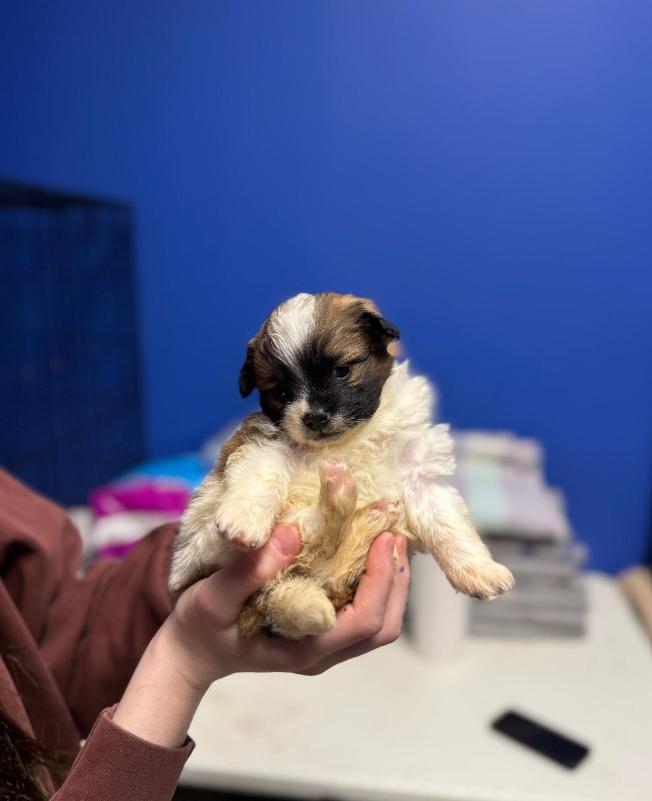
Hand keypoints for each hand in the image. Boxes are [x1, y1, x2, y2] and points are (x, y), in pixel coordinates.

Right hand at [113, 524, 409, 746]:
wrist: (189, 653)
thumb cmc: (199, 628)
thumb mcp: (213, 598)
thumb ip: (249, 571)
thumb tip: (292, 535)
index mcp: (303, 650)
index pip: (363, 622)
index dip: (381, 579)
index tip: (383, 537)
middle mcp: (320, 652)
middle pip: (382, 626)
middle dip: (396, 579)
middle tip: (393, 532)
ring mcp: (322, 645)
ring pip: (376, 622)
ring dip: (389, 581)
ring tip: (387, 538)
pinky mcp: (318, 630)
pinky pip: (360, 612)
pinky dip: (373, 582)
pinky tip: (366, 550)